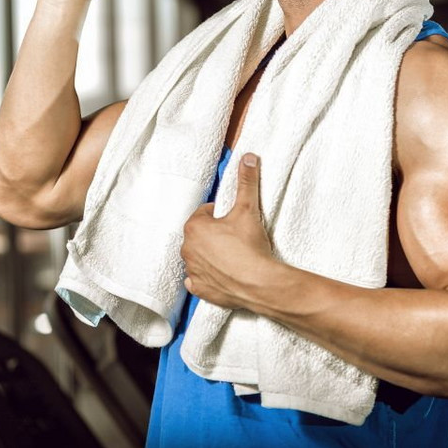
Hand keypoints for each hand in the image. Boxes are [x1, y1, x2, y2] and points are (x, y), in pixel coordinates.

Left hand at [181, 153, 277, 308]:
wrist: (260, 282)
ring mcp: (192, 271)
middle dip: (213, 235)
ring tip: (231, 256)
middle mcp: (187, 249)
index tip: (232, 220)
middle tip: (234, 238)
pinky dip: (206, 278)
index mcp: (194, 228)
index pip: (203, 214)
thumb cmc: (250, 246)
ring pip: (197, 257)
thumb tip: (248, 158)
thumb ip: (246, 181)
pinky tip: (221, 274)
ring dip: (209, 255)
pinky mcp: (200, 289)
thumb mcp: (247, 208)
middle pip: (199, 236)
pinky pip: (197, 280)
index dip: (219, 216)